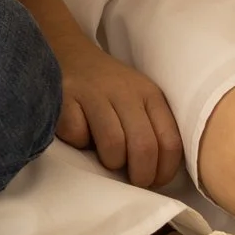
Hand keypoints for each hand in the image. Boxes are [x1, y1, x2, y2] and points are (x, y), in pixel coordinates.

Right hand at [50, 27, 181, 188]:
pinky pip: (78, 135)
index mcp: (149, 95)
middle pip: (143, 147)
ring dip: (111, 162)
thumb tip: (158, 176)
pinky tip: (80, 133)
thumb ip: (151, 128)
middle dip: (140, 175)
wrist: (70, 52)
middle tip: (132, 180)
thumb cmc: (109, 89)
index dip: (164, 171)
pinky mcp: (65, 96)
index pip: (170, 142)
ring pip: (113, 145)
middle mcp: (124, 91)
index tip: (154, 181)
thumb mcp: (139, 99)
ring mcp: (93, 92)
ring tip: (106, 158)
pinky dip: (78, 142)